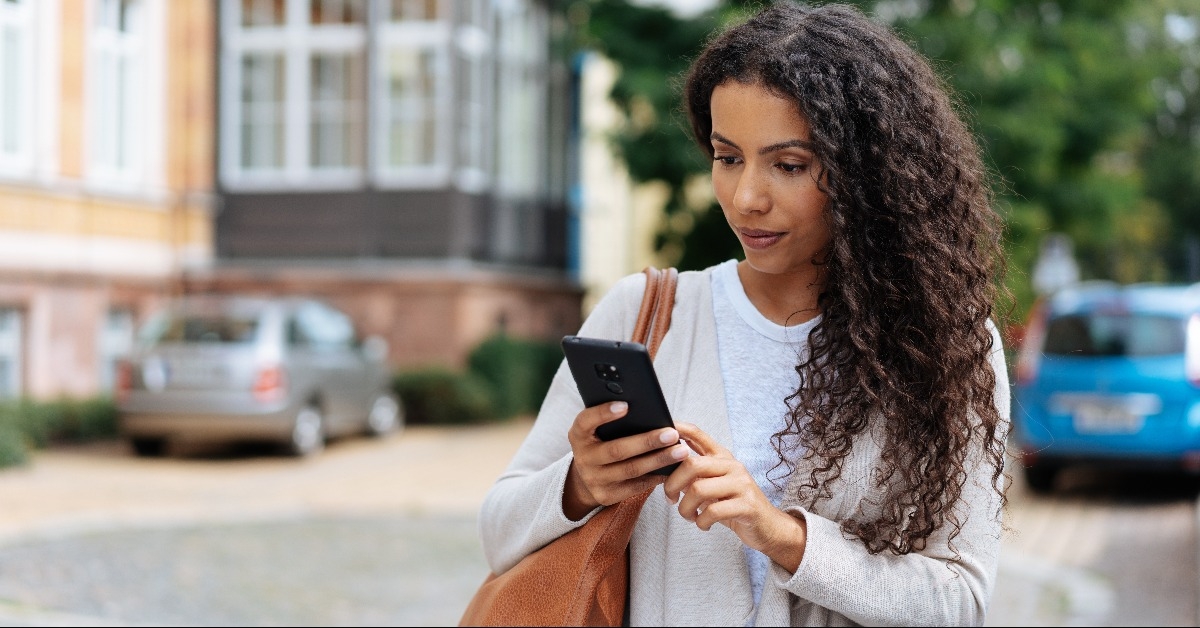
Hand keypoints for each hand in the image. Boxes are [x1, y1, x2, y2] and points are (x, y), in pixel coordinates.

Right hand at [562, 401, 692, 519]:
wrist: (587, 477)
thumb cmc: (601, 442)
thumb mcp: (597, 429)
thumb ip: (614, 420)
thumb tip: (649, 411)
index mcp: (578, 435)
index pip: (586, 421)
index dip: (603, 413)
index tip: (625, 405)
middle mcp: (583, 458)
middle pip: (617, 450)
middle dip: (647, 442)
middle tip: (671, 434)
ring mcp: (593, 479)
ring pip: (630, 470)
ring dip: (658, 460)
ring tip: (680, 451)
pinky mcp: (605, 496)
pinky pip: (635, 486)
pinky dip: (655, 477)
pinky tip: (672, 468)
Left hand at [664, 423, 807, 571]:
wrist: (767, 526)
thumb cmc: (733, 505)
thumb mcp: (714, 485)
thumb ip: (695, 474)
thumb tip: (664, 465)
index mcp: (722, 458)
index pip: (698, 435)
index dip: (679, 429)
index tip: (662, 431)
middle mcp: (732, 466)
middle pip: (691, 464)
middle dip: (672, 484)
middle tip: (670, 499)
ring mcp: (741, 484)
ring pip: (698, 489)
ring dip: (685, 508)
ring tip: (688, 516)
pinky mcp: (747, 505)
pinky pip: (713, 511)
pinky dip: (701, 522)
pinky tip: (703, 525)